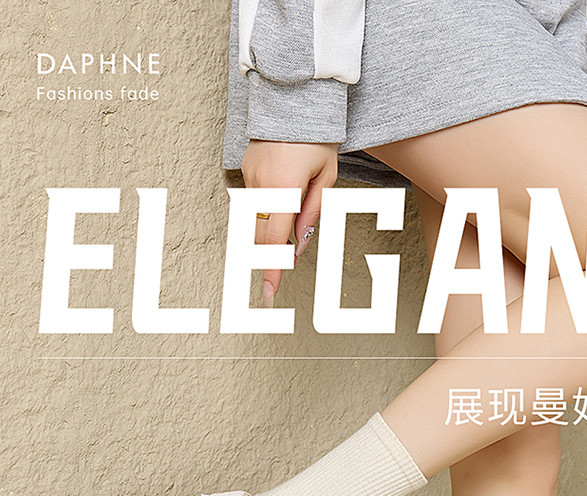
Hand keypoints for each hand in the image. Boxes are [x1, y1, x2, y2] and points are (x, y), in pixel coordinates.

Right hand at [241, 140, 337, 304]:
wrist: (291, 97)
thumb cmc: (317, 138)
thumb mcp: (326, 177)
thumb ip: (313, 213)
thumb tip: (299, 245)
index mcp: (284, 189)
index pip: (275, 241)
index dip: (273, 269)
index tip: (268, 294)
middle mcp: (261, 186)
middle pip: (261, 236)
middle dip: (270, 258)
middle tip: (278, 277)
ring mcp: (250, 178)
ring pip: (257, 221)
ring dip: (271, 234)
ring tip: (286, 238)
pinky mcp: (246, 171)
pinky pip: (255, 203)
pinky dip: (267, 213)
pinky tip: (283, 203)